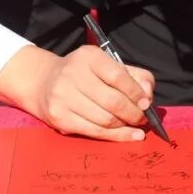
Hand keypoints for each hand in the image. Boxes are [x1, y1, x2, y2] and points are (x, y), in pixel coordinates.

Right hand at [0, 44, 155, 141]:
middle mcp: (73, 74)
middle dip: (133, 113)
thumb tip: (148, 95)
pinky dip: (116, 136)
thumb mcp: (106, 65)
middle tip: (142, 118)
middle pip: (113, 101)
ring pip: (105, 119)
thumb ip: (133, 75)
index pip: (118, 76)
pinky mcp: (60, 117)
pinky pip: (94, 131)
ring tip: (133, 125)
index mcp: (88, 57)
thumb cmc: (83, 74)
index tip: (147, 103)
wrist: (43, 82)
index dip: (136, 93)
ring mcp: (63, 97)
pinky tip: (128, 136)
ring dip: (125, 126)